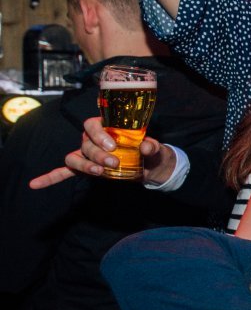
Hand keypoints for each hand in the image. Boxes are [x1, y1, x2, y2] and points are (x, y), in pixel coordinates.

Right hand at [29, 117, 176, 188]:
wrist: (151, 166)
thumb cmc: (149, 151)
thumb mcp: (156, 148)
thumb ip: (152, 146)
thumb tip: (145, 147)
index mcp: (107, 127)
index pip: (93, 125)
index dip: (99, 134)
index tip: (112, 145)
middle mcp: (92, 139)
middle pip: (85, 143)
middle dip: (97, 153)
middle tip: (114, 161)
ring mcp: (87, 155)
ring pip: (75, 157)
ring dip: (85, 165)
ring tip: (100, 172)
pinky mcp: (86, 169)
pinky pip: (64, 172)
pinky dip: (50, 178)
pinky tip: (35, 184)